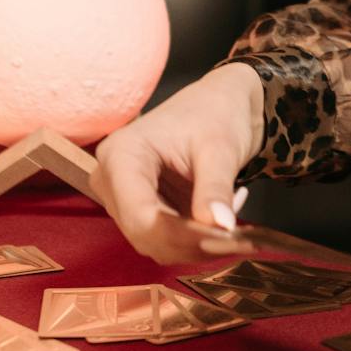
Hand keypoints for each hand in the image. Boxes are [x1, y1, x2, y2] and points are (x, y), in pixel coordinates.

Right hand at [95, 61, 265, 264]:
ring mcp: (123, 199)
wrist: (218, 106)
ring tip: (233, 220)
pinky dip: (197, 238)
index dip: (182, 236)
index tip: (224, 239)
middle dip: (193, 243)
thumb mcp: (220, 148)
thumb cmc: (215, 115)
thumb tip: (221, 227)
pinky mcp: (140, 211)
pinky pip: (165, 240)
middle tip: (238, 237)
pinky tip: (221, 215)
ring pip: (156, 243)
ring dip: (198, 244)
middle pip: (145, 234)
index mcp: (121, 155)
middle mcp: (111, 180)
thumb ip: (215, 188)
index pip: (141, 215)